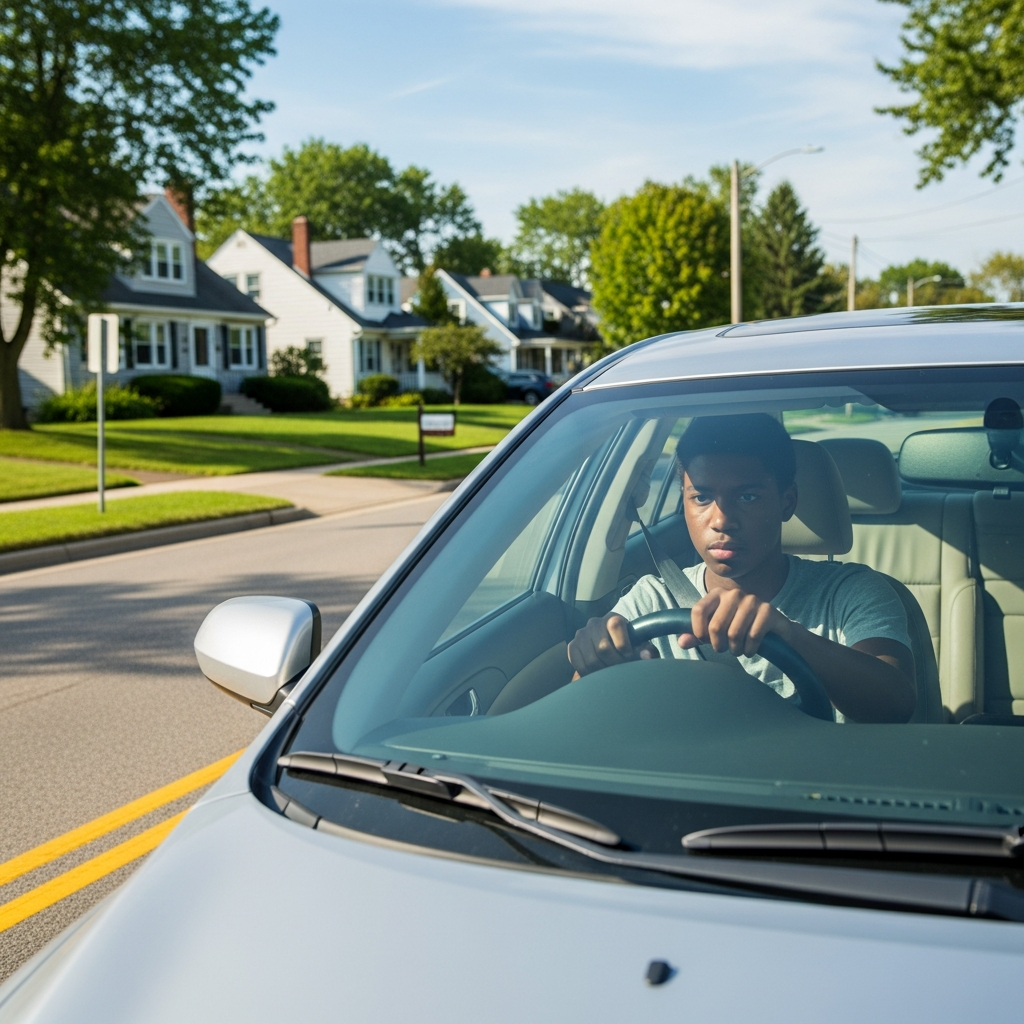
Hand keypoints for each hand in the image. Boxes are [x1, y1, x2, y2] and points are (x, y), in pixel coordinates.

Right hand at [568, 613, 659, 677]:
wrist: (612, 652)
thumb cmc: (629, 649)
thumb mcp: (641, 648)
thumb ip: (646, 651)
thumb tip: (647, 656)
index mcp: (613, 618)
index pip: (615, 625)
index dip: (623, 645)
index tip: (628, 656)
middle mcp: (595, 623)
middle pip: (603, 647)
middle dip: (615, 663)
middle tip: (621, 671)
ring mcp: (582, 634)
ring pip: (591, 659)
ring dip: (603, 671)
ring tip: (611, 674)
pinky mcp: (573, 647)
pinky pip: (579, 664)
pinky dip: (589, 673)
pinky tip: (598, 674)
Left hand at [678, 588, 792, 657]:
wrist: (774, 630)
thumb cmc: (739, 629)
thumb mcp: (715, 631)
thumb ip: (697, 635)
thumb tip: (681, 642)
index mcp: (717, 594)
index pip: (698, 611)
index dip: (699, 631)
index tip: (706, 641)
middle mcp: (734, 593)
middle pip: (716, 627)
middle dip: (719, 645)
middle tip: (725, 648)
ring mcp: (752, 600)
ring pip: (734, 634)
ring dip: (735, 649)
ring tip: (738, 649)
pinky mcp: (768, 610)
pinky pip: (752, 637)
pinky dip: (749, 650)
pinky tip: (750, 650)